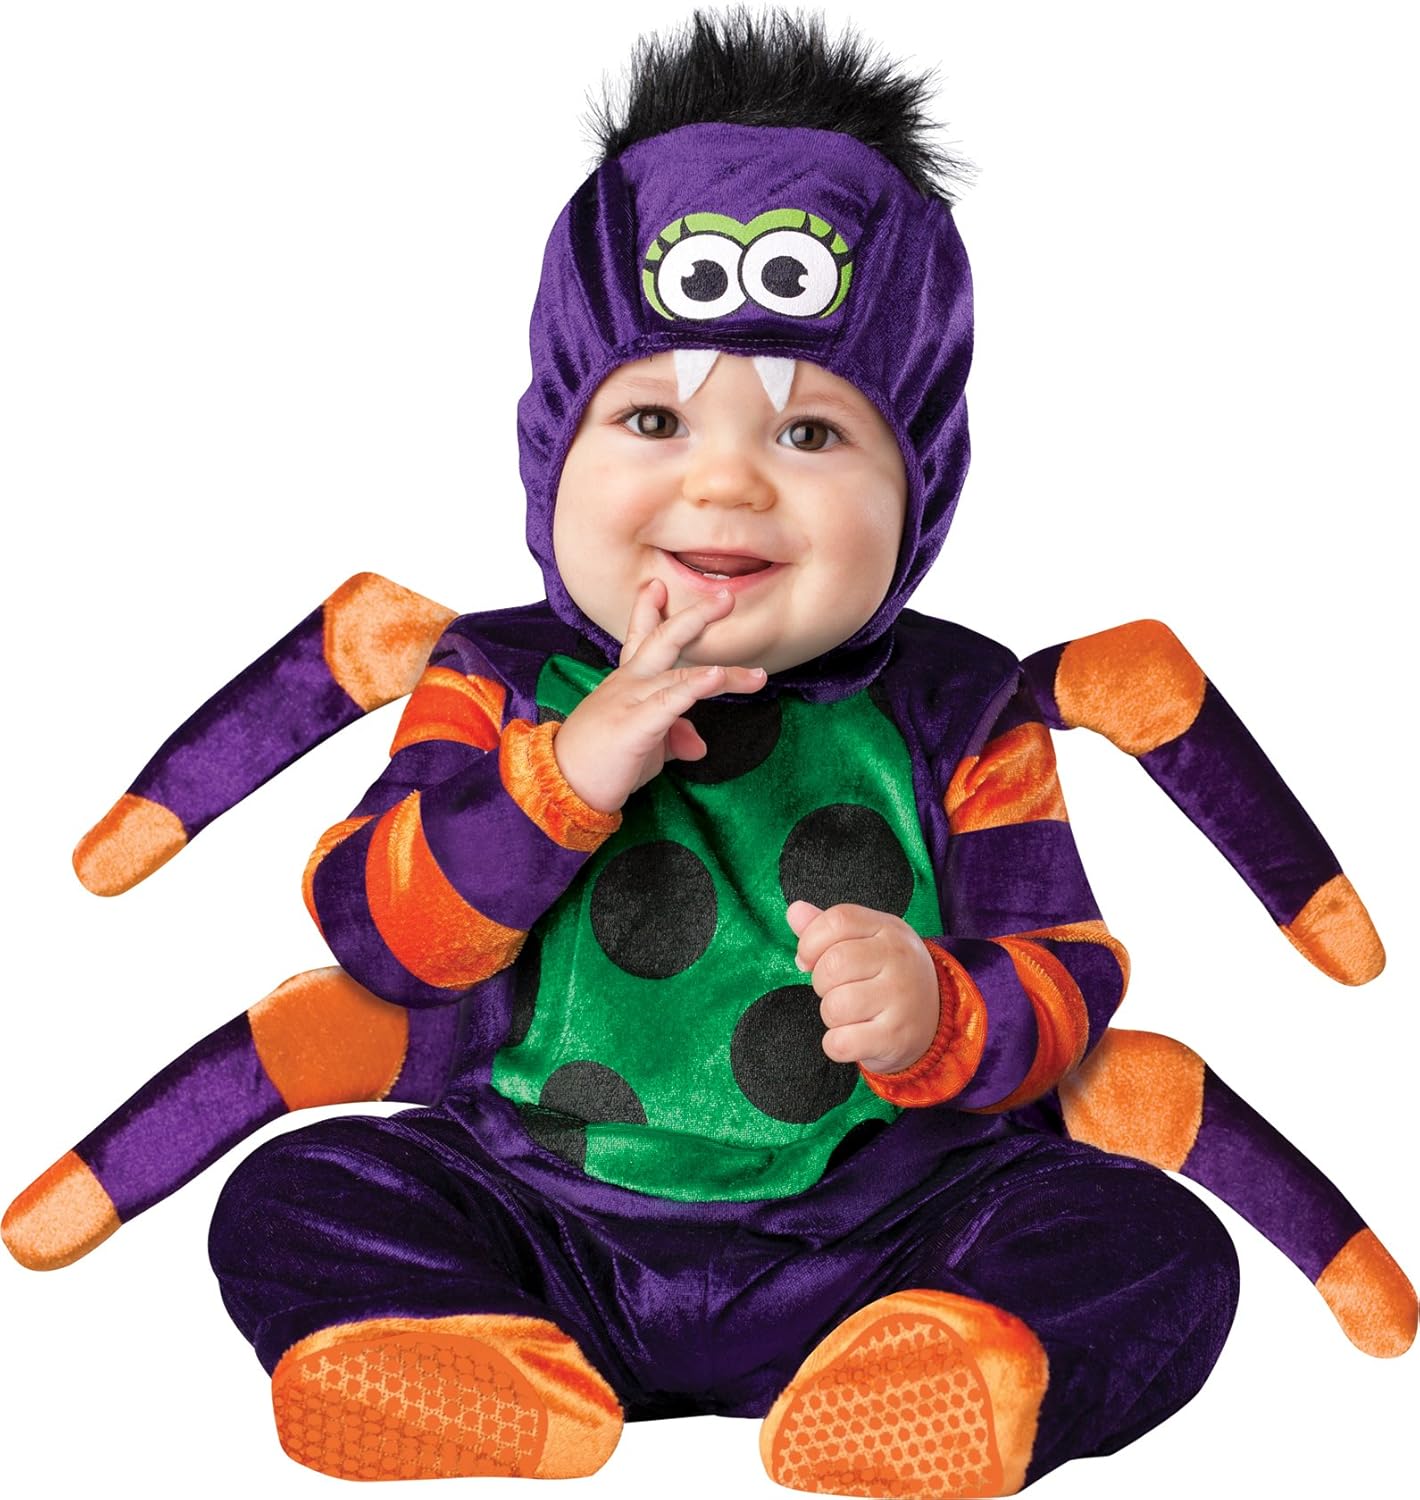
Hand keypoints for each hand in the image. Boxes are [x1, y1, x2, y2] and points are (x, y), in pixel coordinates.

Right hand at [552, 578, 767, 813]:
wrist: (563, 787)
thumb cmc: (600, 764)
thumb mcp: (645, 747)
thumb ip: (672, 736)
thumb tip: (698, 745)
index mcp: (627, 683)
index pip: (639, 640)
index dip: (647, 611)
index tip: (656, 585)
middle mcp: (628, 684)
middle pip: (664, 641)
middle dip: (695, 617)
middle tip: (726, 597)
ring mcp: (631, 700)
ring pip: (681, 674)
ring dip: (724, 673)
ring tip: (757, 673)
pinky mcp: (635, 724)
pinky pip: (670, 700)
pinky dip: (696, 686)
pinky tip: (718, 677)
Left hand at [785, 900, 939, 1073]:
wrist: (936, 1020)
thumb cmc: (888, 975)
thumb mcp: (866, 941)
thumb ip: (827, 927)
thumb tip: (794, 911)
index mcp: (889, 929)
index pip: (838, 920)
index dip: (811, 941)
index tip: (809, 960)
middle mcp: (899, 959)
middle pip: (833, 965)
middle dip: (821, 983)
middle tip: (837, 990)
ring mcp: (901, 999)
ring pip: (834, 1006)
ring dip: (831, 1016)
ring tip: (851, 1014)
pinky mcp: (896, 1037)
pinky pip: (841, 1042)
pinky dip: (836, 1044)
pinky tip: (853, 1037)